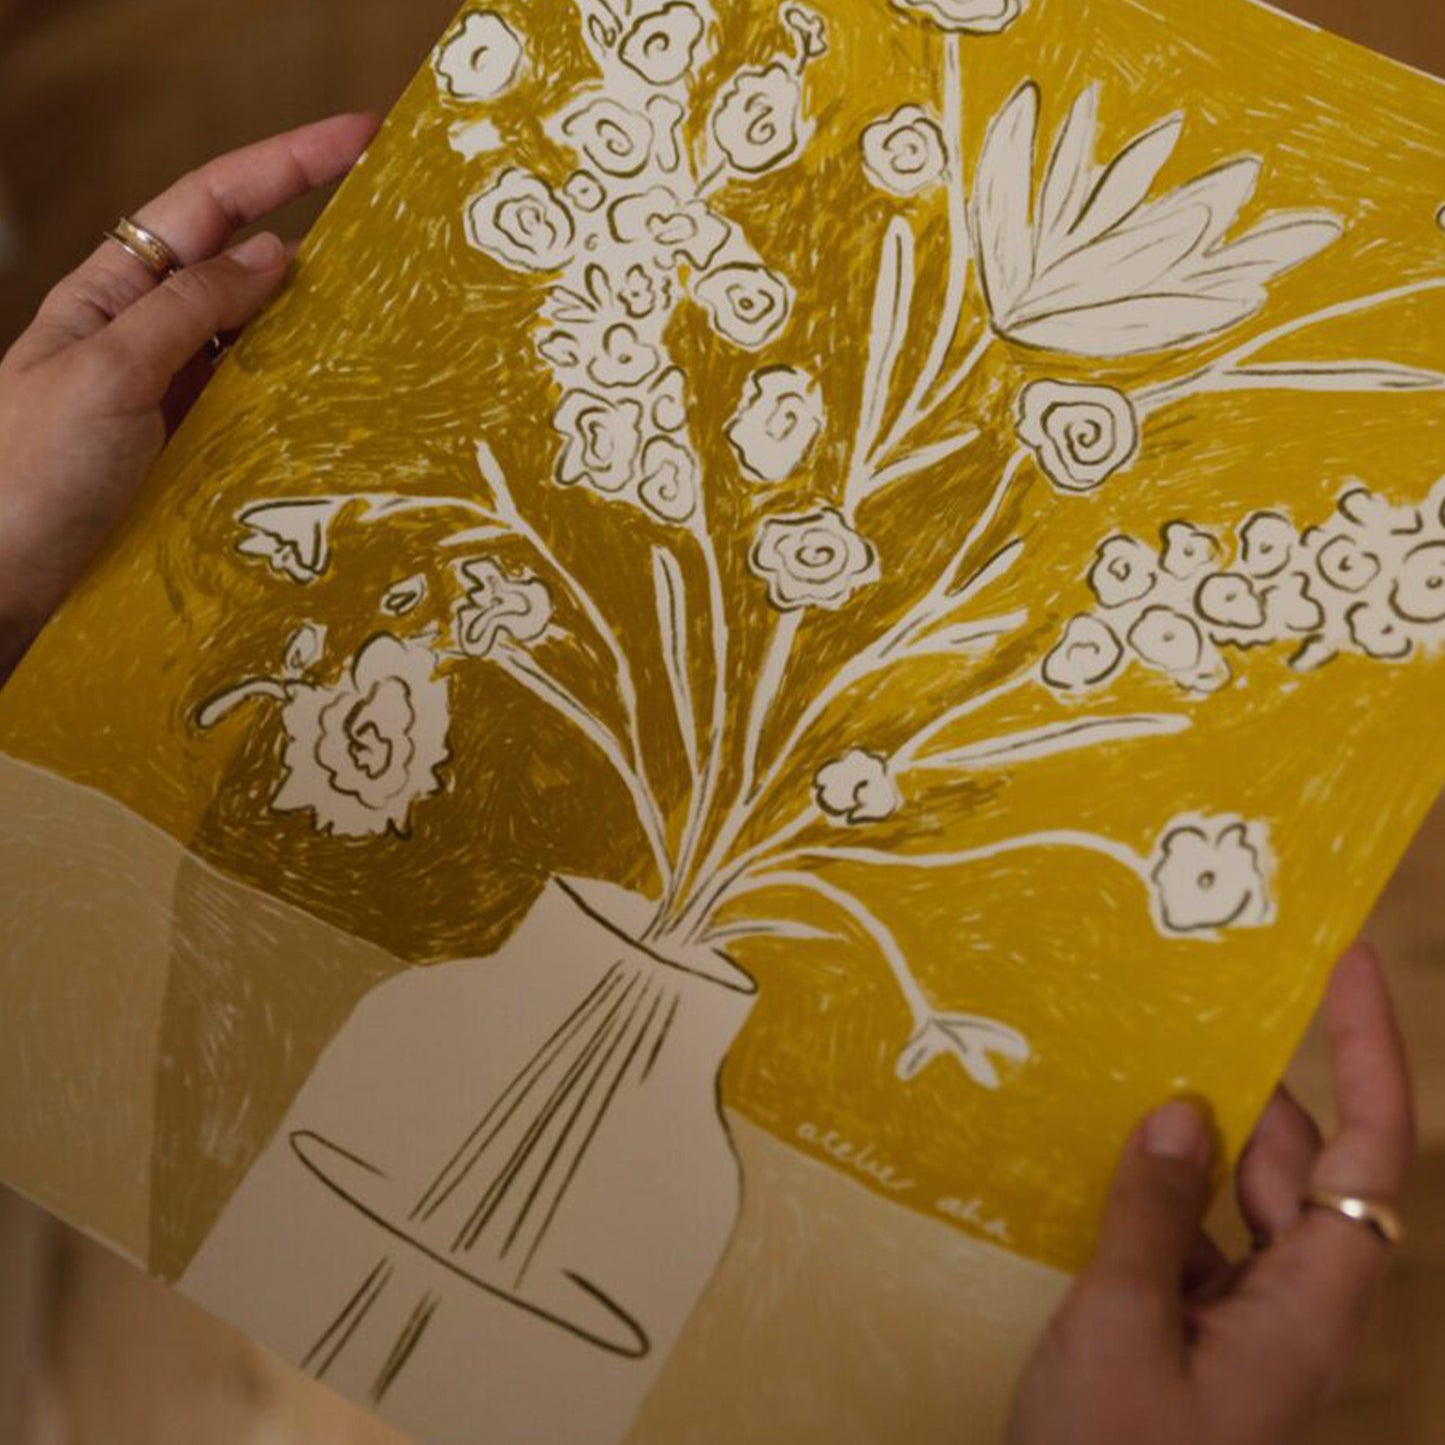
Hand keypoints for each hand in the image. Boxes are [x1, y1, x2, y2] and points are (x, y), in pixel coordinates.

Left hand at [0, 112, 378, 684]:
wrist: (3, 582)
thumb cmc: (31, 471)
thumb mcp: (108, 372)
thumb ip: (189, 308)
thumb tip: (273, 253)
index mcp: (115, 292)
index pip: (210, 204)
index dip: (284, 163)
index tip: (358, 138)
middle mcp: (151, 336)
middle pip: (245, 267)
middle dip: (318, 240)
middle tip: (397, 237)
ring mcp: (178, 397)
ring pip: (263, 343)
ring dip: (321, 330)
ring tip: (388, 324)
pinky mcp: (198, 455)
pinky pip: (264, 409)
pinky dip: (306, 399)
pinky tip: (346, 405)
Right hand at [1008, 944, 1413, 1444]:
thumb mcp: (1119, 1325)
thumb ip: (1149, 1209)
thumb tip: (1179, 1107)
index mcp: (1310, 1307)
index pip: (1368, 1156)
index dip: (1370, 1054)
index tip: (1344, 964)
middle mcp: (1298, 1306)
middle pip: (1304, 1168)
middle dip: (1252, 1088)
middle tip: (1187, 1005)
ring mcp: (1251, 1324)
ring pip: (1245, 1202)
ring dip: (1198, 1141)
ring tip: (1132, 1072)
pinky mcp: (1205, 1337)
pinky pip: (1197, 1239)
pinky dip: (1160, 1194)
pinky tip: (1105, 1164)